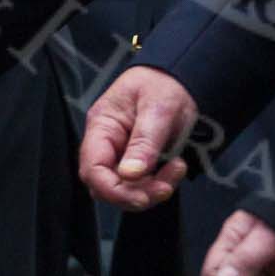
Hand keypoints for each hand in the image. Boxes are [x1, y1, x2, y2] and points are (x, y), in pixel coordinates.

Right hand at [79, 66, 195, 208]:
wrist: (181, 78)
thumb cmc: (164, 84)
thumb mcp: (158, 108)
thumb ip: (144, 141)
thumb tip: (130, 174)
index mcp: (102, 125)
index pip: (93, 169)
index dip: (112, 190)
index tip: (141, 197)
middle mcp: (107, 143)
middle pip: (107, 185)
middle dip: (136, 193)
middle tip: (166, 185)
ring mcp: (121, 153)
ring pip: (125, 188)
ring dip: (151, 189)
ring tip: (176, 169)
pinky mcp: (137, 161)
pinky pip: (141, 184)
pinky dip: (159, 183)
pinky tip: (175, 167)